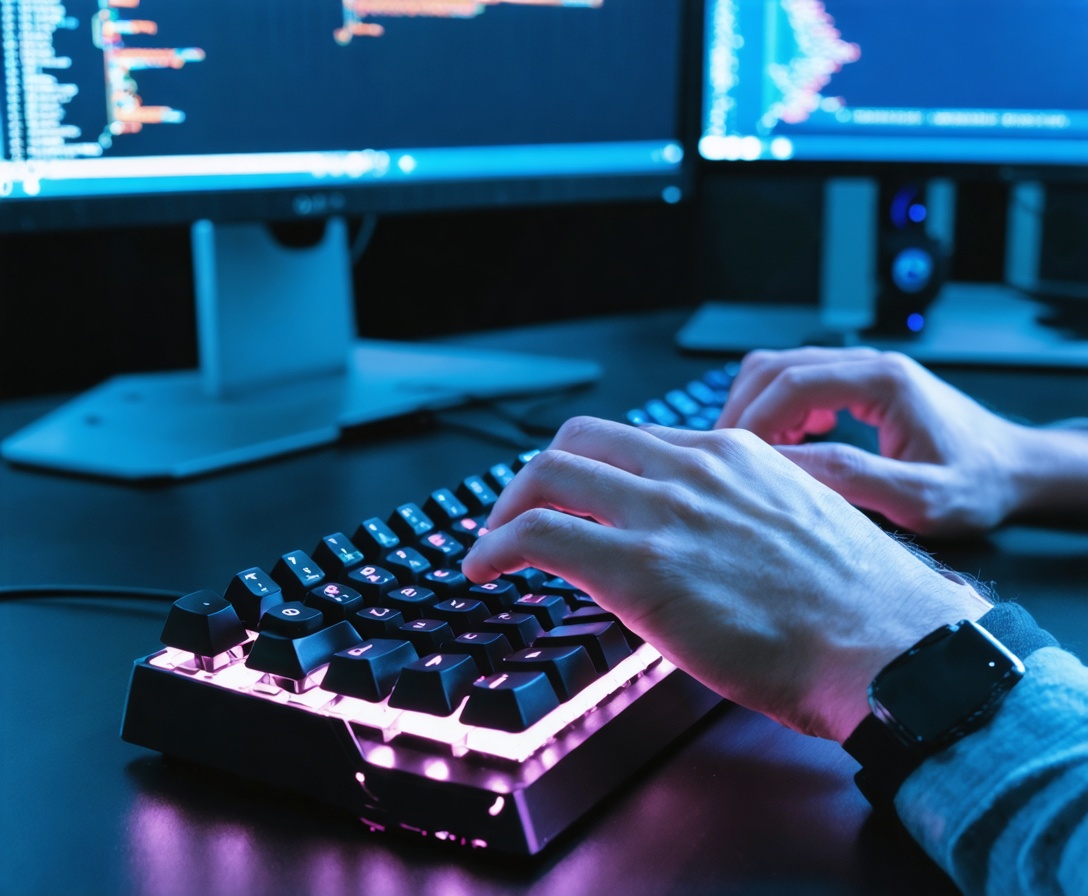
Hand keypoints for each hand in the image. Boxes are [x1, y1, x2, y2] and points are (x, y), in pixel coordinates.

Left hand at [462, 417, 989, 742]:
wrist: (886, 647)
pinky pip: (541, 535)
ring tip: (492, 543)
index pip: (632, 441)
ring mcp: (665, 514)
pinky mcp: (641, 568)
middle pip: (580, 441)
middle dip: (536, 476)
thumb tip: (692, 545)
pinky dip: (496, 546)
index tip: (572, 498)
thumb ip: (734, 517)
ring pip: (550, 474)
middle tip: (519, 513)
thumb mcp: (793, 527)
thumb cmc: (855, 604)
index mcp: (733, 456)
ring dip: (507, 508)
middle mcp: (693, 470)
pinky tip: (484, 569)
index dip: (589, 469)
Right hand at [716, 347, 1036, 535]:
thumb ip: (852, 478)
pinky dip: (776, 410)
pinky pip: (797, 381)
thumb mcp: (920, 497)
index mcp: (884, 381)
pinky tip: (788, 445)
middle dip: (742, 412)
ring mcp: (863, 368)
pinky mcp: (859, 382)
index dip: (752, 421)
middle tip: (728, 459)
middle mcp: (870, 363)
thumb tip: (784, 467)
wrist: (1014, 468)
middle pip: (775, 367)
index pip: (792, 383)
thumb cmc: (977, 485)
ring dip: (756, 409)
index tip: (732, 458)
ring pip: (780, 369)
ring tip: (755, 456)